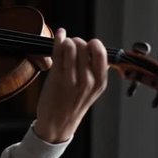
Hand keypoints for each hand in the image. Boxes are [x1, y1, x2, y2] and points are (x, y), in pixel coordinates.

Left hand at [33, 28, 107, 142]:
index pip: (100, 53)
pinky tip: (59, 34)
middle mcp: (88, 80)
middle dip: (77, 41)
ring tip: (64, 46)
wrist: (57, 124)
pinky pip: (58, 51)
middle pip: (84, 46)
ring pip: (71, 46)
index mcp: (100, 83)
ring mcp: (71, 79)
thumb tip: (97, 50)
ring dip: (67, 41)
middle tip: (72, 45)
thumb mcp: (92, 91)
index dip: (92, 44)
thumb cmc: (73, 105)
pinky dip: (58, 39)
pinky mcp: (56, 78)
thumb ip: (96, 72)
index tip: (87, 46)